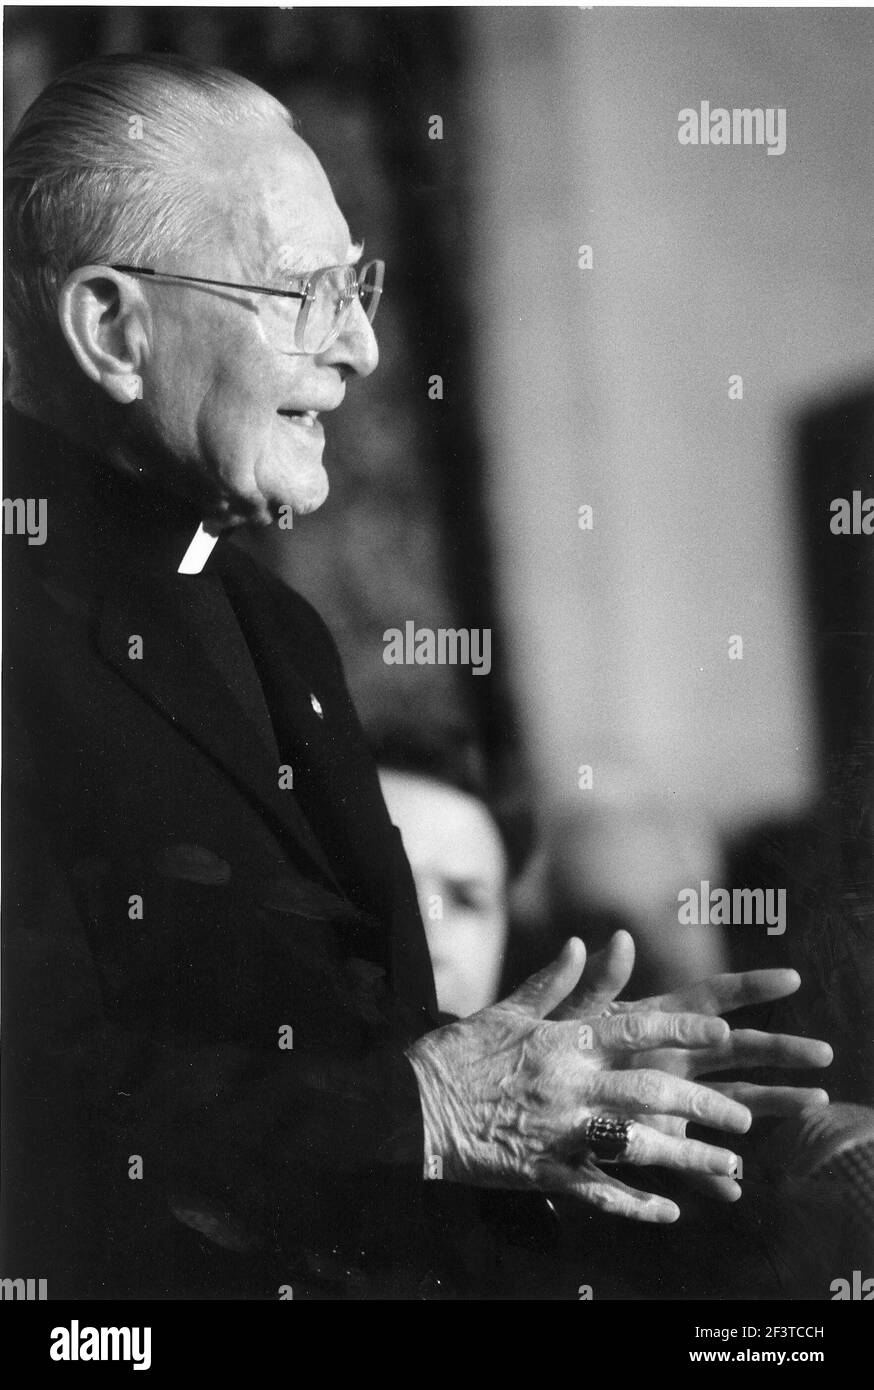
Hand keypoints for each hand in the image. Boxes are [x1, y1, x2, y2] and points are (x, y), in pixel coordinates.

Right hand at [407, 938, 756, 1222]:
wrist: (413, 1107)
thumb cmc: (459, 1055)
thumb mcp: (506, 1011)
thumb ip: (553, 983)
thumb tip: (584, 943)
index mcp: (564, 1042)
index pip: (636, 1030)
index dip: (682, 1031)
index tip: (723, 1033)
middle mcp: (570, 1085)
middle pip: (651, 1092)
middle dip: (704, 1105)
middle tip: (744, 1117)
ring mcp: (561, 1132)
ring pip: (638, 1145)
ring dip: (689, 1156)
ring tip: (731, 1165)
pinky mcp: (546, 1172)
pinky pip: (602, 1190)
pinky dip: (638, 1203)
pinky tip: (670, 1211)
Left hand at [552, 930, 832, 1200]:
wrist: (522, 1092)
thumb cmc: (545, 1045)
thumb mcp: (570, 1015)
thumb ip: (595, 983)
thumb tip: (618, 938)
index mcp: (656, 1022)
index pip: (711, 998)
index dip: (750, 986)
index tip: (791, 978)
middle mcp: (672, 1059)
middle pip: (737, 1051)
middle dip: (781, 1050)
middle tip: (823, 1053)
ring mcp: (667, 1101)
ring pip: (730, 1101)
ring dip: (772, 1104)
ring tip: (817, 1102)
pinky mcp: (651, 1140)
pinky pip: (687, 1160)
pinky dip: (710, 1175)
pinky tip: (734, 1189)